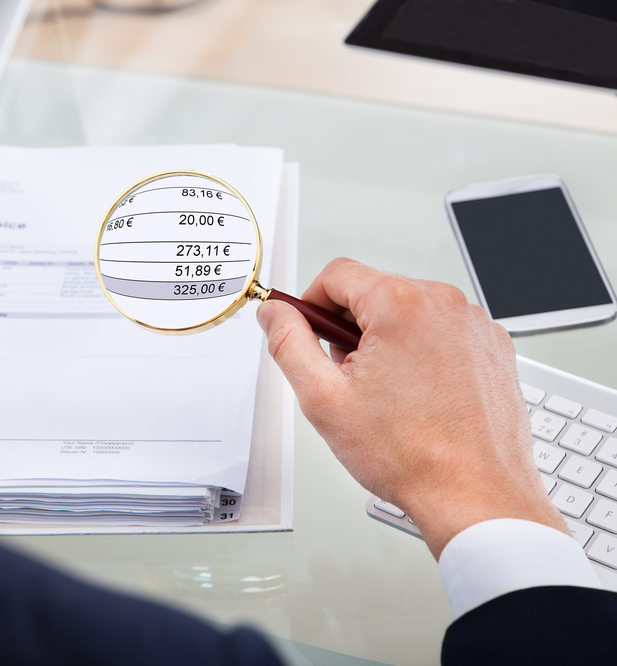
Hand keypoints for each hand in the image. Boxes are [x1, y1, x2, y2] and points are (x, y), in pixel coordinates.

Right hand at [257, 258, 566, 558]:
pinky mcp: (494, 347)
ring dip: (387, 341)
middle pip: (374, 291)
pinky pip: (443, 332)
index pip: (337, 273)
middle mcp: (444, 303)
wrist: (474, 495)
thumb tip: (275, 315)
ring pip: (409, 312)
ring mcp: (474, 325)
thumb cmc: (412, 454)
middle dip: (351, 328)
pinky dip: (423, 353)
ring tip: (387, 395)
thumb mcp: (323, 397)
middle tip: (349, 379)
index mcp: (400, 304)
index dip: (311, 304)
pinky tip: (418, 397)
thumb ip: (288, 343)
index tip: (309, 333)